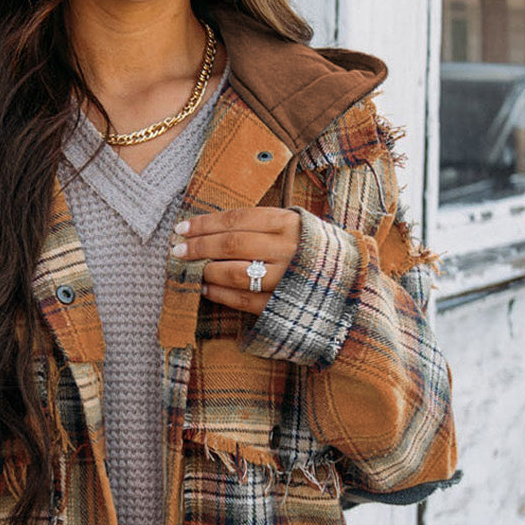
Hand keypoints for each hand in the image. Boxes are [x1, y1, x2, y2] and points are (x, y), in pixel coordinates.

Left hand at [171, 207, 300, 311]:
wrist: (349, 285)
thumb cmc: (310, 250)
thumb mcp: (293, 227)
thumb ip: (260, 224)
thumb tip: (210, 227)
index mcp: (289, 223)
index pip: (238, 219)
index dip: (205, 223)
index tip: (182, 228)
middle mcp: (288, 249)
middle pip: (232, 244)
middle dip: (199, 246)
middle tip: (176, 249)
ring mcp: (286, 279)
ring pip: (236, 272)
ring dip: (206, 270)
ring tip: (187, 268)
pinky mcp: (282, 305)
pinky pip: (244, 299)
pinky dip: (219, 293)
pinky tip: (204, 287)